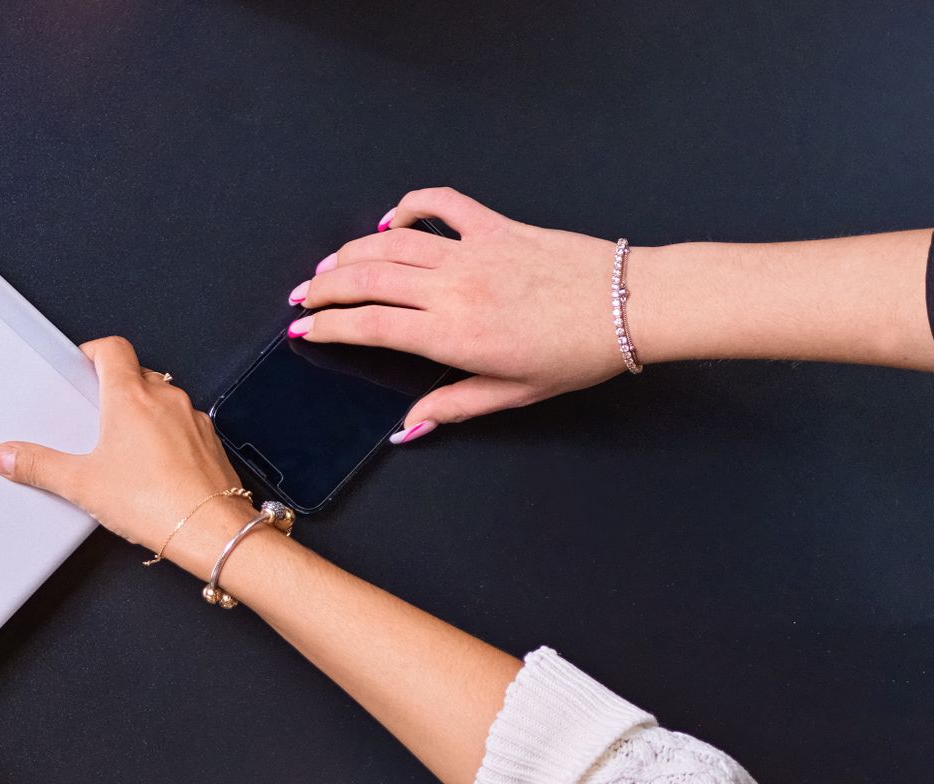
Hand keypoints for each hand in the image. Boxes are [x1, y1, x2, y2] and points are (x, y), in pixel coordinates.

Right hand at [0, 336, 246, 560]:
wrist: (209, 528)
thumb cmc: (156, 502)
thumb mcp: (81, 484)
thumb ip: (38, 466)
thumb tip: (7, 456)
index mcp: (131, 397)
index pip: (112, 348)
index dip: (94, 351)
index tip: (84, 362)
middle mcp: (166, 398)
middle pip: (137, 372)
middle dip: (116, 386)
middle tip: (98, 411)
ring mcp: (193, 419)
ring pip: (164, 399)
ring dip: (145, 411)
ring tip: (125, 445)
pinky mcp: (210, 442)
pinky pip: (185, 425)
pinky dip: (169, 435)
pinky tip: (155, 467)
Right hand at [291, 187, 628, 434]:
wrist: (630, 306)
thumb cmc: (578, 353)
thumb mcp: (512, 394)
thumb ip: (452, 407)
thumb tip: (406, 429)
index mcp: (453, 335)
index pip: (368, 326)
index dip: (326, 326)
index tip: (303, 329)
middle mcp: (454, 289)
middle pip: (366, 279)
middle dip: (325, 287)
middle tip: (304, 296)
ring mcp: (474, 251)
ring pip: (391, 241)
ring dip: (352, 251)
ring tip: (332, 265)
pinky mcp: (496, 225)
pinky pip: (441, 203)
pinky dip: (411, 205)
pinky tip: (395, 219)